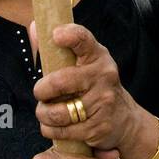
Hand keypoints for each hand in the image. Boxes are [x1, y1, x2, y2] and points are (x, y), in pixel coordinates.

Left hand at [31, 23, 141, 158]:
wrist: (125, 120)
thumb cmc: (94, 86)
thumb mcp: (83, 64)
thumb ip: (56, 48)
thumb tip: (34, 27)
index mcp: (97, 56)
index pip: (84, 40)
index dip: (70, 35)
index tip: (56, 35)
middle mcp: (104, 76)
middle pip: (60, 82)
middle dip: (41, 91)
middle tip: (40, 93)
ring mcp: (103, 102)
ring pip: (58, 112)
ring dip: (44, 114)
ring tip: (46, 112)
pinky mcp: (98, 127)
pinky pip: (61, 131)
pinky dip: (51, 130)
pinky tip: (55, 126)